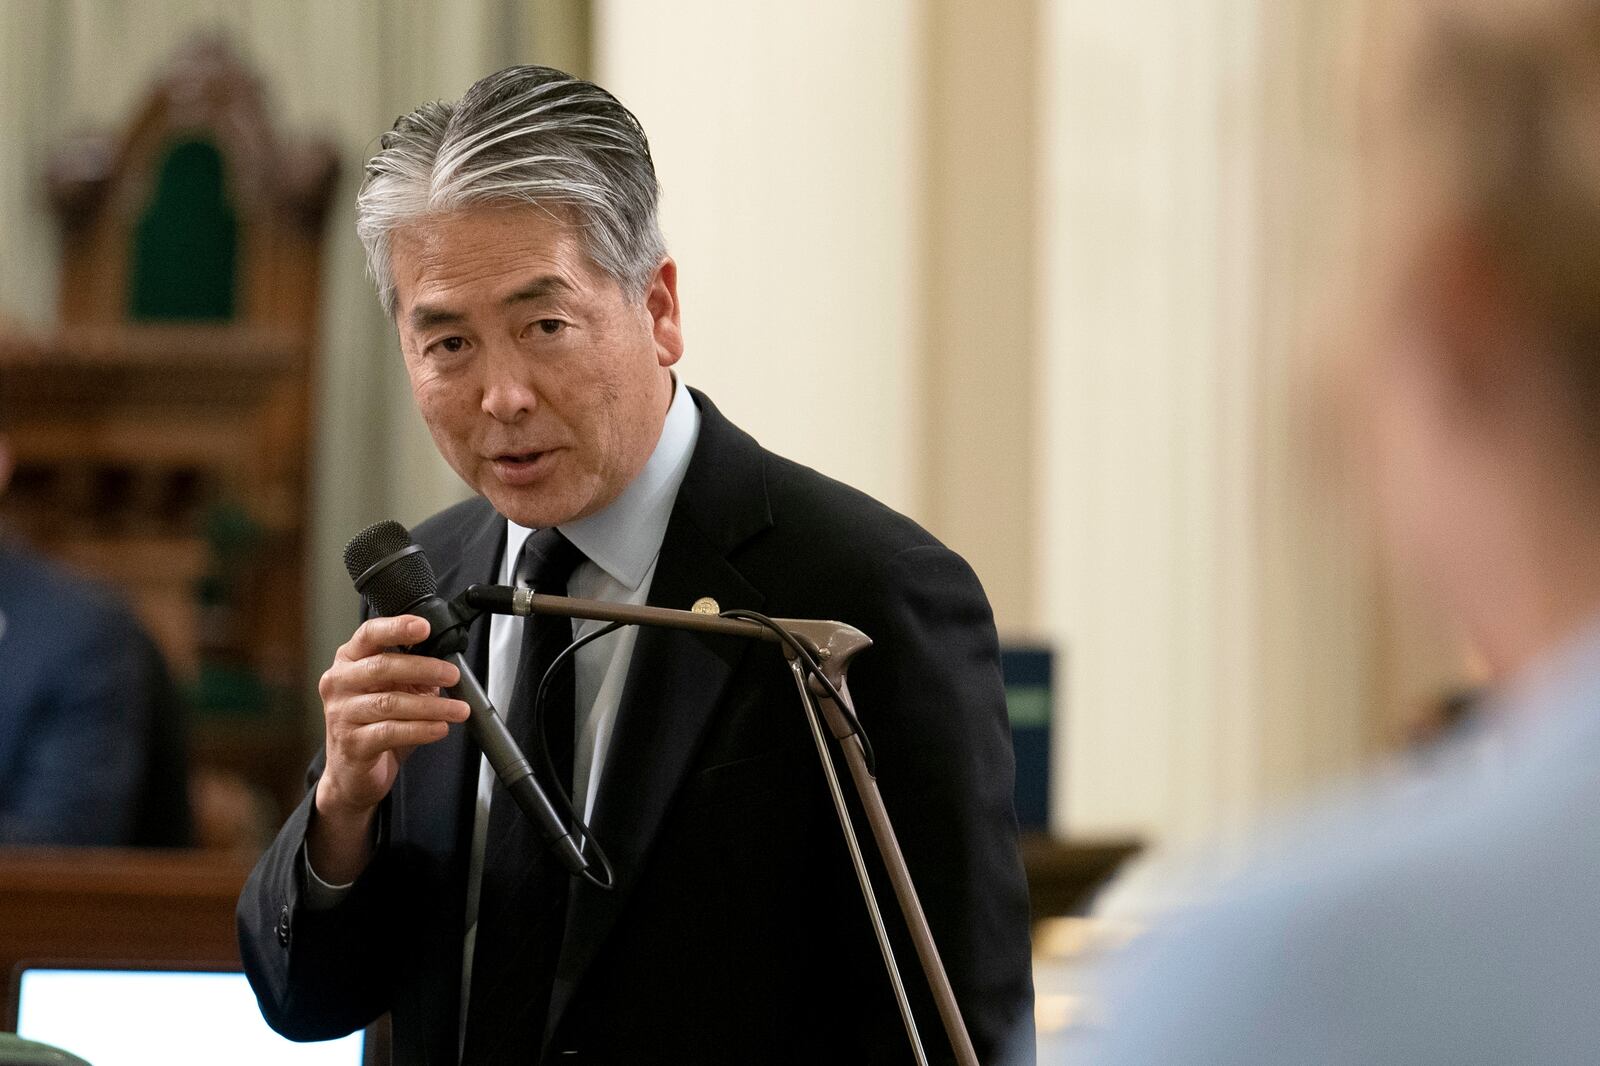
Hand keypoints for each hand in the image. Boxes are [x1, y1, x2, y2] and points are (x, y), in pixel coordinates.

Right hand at [307, 615, 468, 882]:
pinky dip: (421, 729)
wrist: (351, 774)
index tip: (425, 627)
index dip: (397, 628)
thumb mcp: (393, 691)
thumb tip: (448, 662)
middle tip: (454, 674)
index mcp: (349, 661)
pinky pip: (391, 732)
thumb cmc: (374, 725)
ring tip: (458, 709)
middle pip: (382, 667)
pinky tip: (440, 728)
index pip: (369, 634)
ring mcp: (341, 714)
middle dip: (424, 668)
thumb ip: (412, 674)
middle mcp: (339, 683)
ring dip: (431, 705)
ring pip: (390, 703)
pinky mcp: (351, 743)